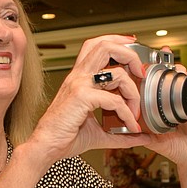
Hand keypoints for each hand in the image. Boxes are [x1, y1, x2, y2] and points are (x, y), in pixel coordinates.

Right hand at [28, 34, 186, 171]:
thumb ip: (120, 132)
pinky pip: (115, 100)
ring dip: (133, 90)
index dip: (116, 41)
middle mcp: (78, 77)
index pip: (96, 46)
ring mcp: (79, 84)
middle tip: (141, 71)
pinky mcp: (82, 97)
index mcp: (79, 78)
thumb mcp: (98, 132)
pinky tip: (130, 125)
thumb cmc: (65, 136)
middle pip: (105, 46)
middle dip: (130, 54)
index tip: (133, 46)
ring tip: (136, 109)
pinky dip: (127, 113)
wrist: (46, 146)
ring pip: (116, 71)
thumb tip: (140, 136)